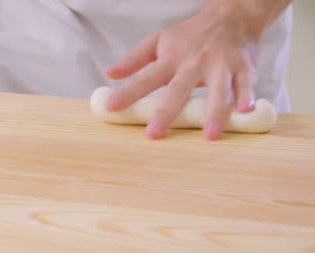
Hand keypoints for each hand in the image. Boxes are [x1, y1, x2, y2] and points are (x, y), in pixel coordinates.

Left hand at [105, 4, 259, 139]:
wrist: (232, 14)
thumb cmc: (191, 34)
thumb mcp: (159, 40)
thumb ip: (134, 59)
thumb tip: (109, 73)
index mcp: (171, 58)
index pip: (145, 78)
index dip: (128, 92)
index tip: (112, 107)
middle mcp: (195, 62)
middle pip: (179, 89)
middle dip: (166, 112)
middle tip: (154, 134)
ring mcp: (221, 65)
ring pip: (218, 90)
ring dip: (215, 112)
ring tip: (210, 134)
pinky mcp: (244, 67)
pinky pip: (246, 83)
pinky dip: (247, 96)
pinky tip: (243, 112)